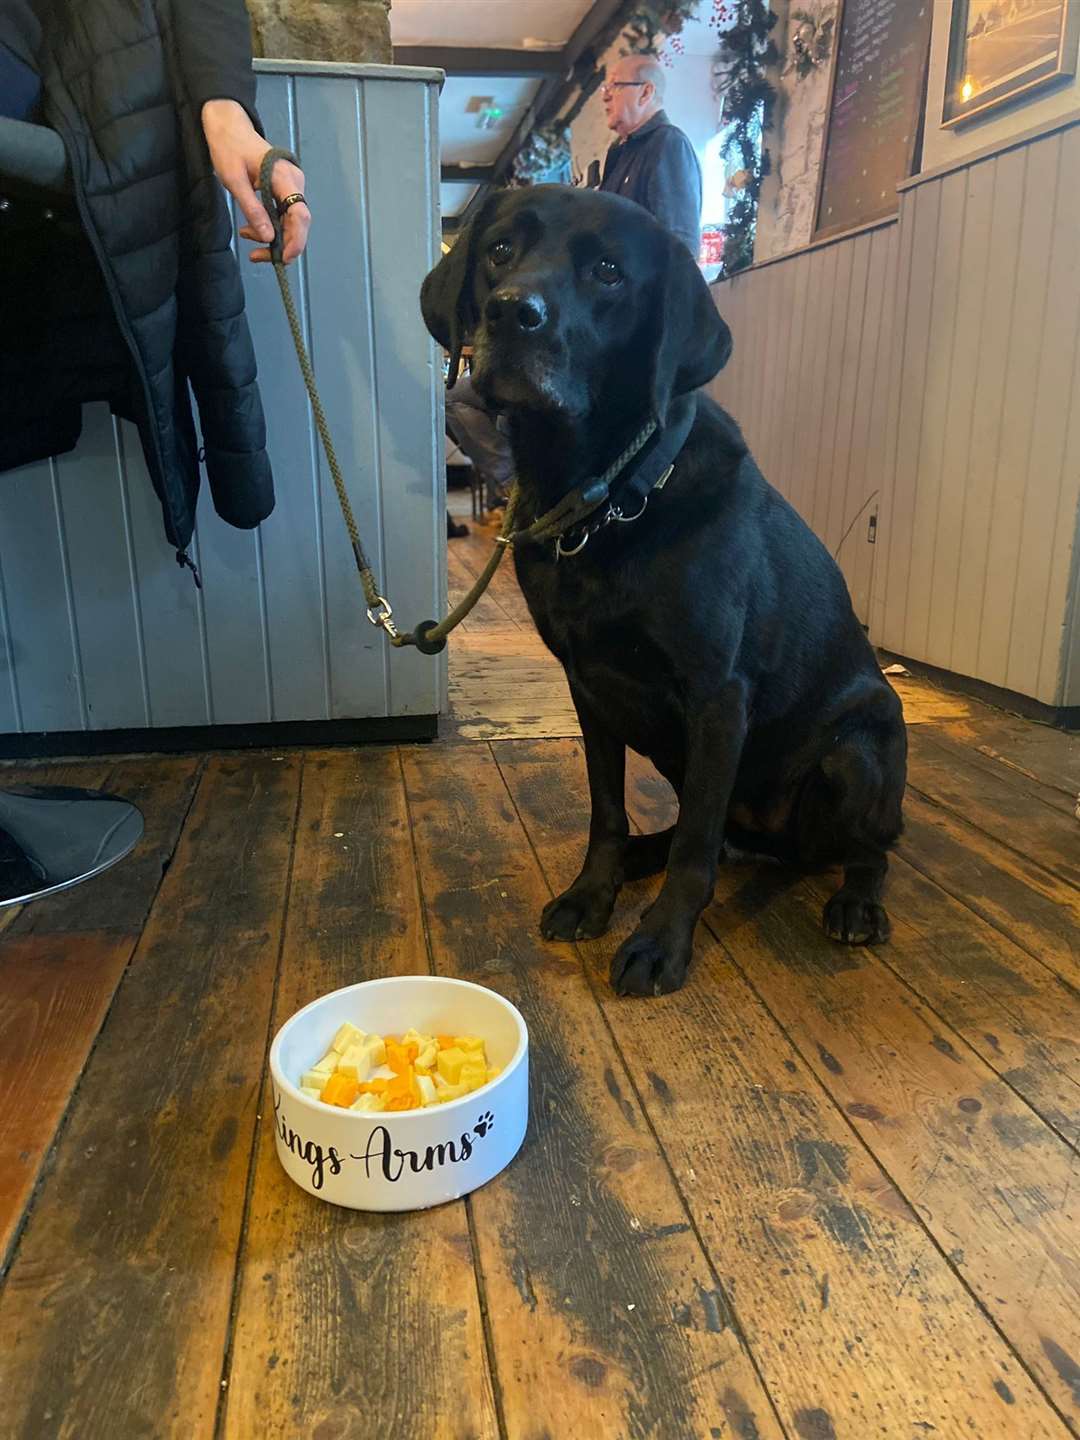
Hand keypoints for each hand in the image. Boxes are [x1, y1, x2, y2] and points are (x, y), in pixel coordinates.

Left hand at [200, 99, 310, 263]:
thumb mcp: (235, 181)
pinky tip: (251, 229)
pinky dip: (270, 227)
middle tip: (257, 256)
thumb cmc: (229, 148)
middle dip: (282, 245)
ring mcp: (292, 187)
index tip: (282, 257)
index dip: (296, 240)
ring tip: (247, 237)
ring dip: (273, 237)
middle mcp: (295, 183)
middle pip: (298, 223)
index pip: (300, 215)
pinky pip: (283, 215)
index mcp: (285, 178)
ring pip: (291, 222)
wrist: (228, 127)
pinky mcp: (285, 190)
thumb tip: (268, 238)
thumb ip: (253, 209)